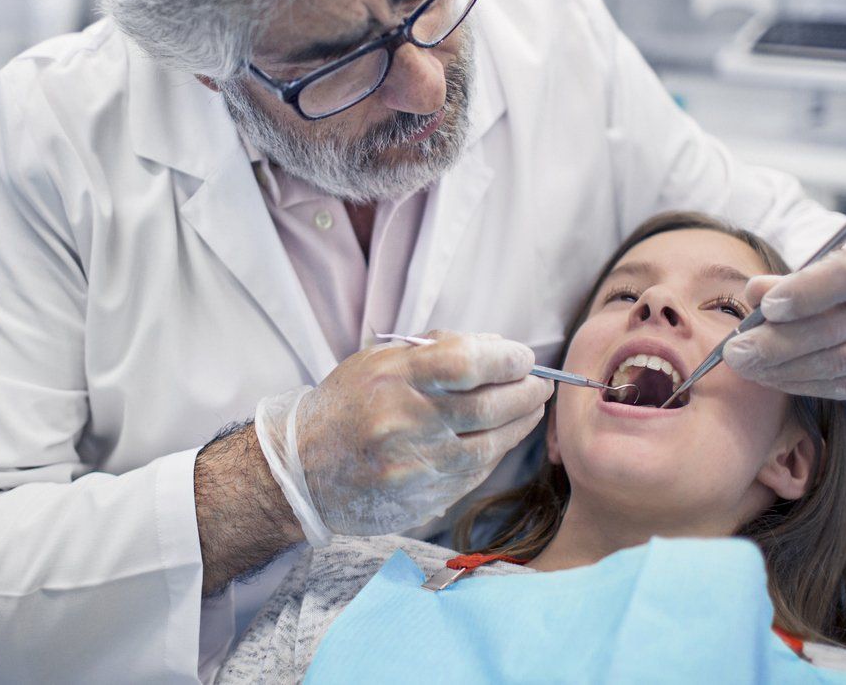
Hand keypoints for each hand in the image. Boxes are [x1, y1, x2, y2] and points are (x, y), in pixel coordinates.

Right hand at [255, 331, 552, 544]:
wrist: (303, 469)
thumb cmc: (347, 405)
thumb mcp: (379, 362)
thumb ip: (438, 349)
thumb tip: (499, 346)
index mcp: (391, 379)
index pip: (464, 362)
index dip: (506, 358)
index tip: (524, 357)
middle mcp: (402, 422)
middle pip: (486, 405)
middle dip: (525, 392)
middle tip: (541, 383)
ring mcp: (413, 466)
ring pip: (488, 444)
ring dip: (520, 424)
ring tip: (531, 408)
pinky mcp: (421, 499)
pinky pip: (474, 474)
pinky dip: (496, 452)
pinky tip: (502, 437)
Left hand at [723, 241, 845, 407]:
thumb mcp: (831, 269)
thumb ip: (791, 280)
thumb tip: (753, 291)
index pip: (842, 277)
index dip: (803, 293)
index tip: (767, 306)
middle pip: (829, 330)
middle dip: (774, 344)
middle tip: (734, 352)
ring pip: (831, 365)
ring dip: (780, 370)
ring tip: (744, 367)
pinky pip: (838, 387)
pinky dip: (798, 383)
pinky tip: (770, 377)